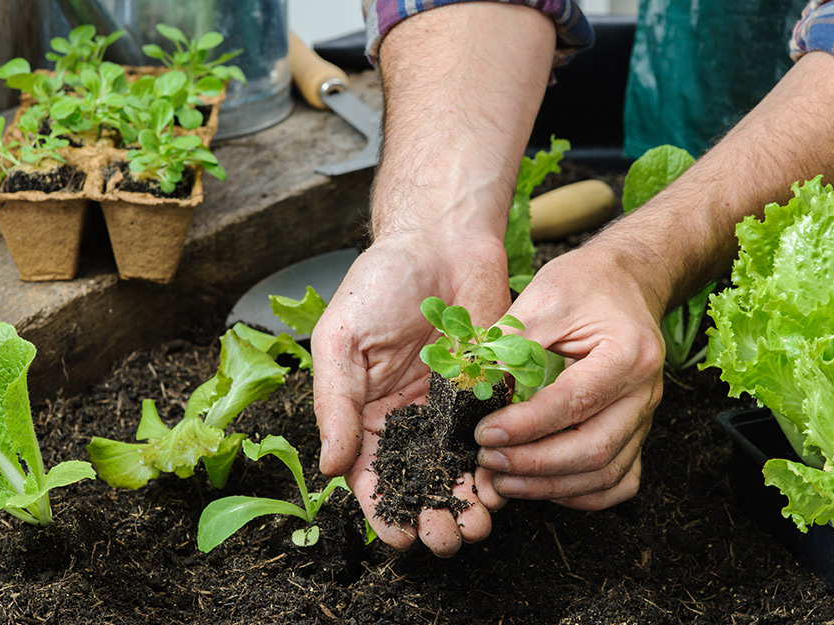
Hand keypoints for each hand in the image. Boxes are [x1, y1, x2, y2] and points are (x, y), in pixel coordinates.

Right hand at [310, 230, 510, 555]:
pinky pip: (494, 439)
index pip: (371, 476)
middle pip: (419, 483)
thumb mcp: (342, 341)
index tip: (399, 539)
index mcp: (366, 412)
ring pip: (459, 471)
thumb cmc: (381, 281)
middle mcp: (409, 419)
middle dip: (431, 518)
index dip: (382, 512)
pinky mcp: (489, 393)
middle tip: (446, 540)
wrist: (443, 238)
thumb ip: (336, 404)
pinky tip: (502, 488)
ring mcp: (451, 409)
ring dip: (467, 504)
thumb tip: (331, 467)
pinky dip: (498, 467)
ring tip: (477, 528)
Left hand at [473, 243, 665, 509]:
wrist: (627, 281)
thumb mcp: (544, 298)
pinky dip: (583, 494)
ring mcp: (646, 416)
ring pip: (607, 474)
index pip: (574, 402)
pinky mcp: (638, 431)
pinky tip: (543, 487)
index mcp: (627, 353)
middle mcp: (645, 391)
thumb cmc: (585, 284)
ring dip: (551, 486)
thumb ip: (510, 344)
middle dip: (535, 465)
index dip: (526, 425)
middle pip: (595, 450)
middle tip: (488, 462)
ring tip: (503, 481)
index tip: (483, 434)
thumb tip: (470, 388)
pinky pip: (620, 480)